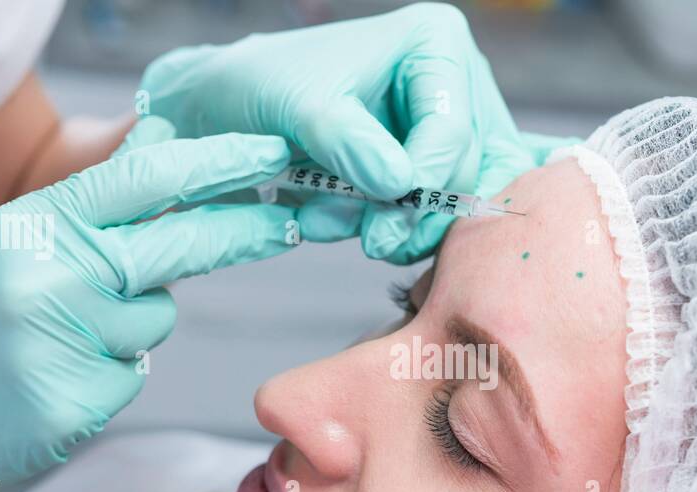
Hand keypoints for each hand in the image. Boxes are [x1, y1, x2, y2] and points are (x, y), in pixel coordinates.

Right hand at [0, 130, 298, 491]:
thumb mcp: (20, 241)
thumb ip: (96, 206)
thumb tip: (169, 151)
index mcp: (37, 224)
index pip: (143, 182)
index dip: (215, 167)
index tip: (268, 158)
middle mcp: (51, 275)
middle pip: (176, 245)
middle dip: (241, 232)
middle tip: (287, 225)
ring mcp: (64, 341)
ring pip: (154, 321)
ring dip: (130, 327)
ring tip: (62, 337)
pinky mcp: (75, 400)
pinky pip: (131, 375)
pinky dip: (107, 375)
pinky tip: (55, 376)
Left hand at [139, 2, 541, 263]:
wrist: (230, 109)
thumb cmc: (262, 87)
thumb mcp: (299, 107)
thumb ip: (348, 143)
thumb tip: (401, 186)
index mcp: (436, 43)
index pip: (452, 129)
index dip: (423, 186)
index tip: (379, 230)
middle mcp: (456, 82)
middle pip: (466, 170)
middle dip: (414, 215)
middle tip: (371, 244)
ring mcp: (449, 128)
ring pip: (457, 201)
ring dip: (401, 229)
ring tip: (338, 227)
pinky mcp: (433, 169)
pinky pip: (436, 216)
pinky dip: (394, 233)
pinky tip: (343, 225)